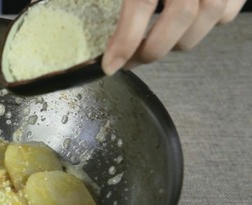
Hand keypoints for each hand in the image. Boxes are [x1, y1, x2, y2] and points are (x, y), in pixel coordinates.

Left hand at [102, 0, 246, 74]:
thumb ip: (131, 4)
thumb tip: (113, 49)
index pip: (141, 5)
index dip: (126, 40)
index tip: (111, 66)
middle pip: (180, 16)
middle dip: (153, 46)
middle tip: (131, 58)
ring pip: (208, 17)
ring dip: (179, 39)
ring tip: (157, 40)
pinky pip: (226, 14)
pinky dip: (204, 25)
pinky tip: (185, 24)